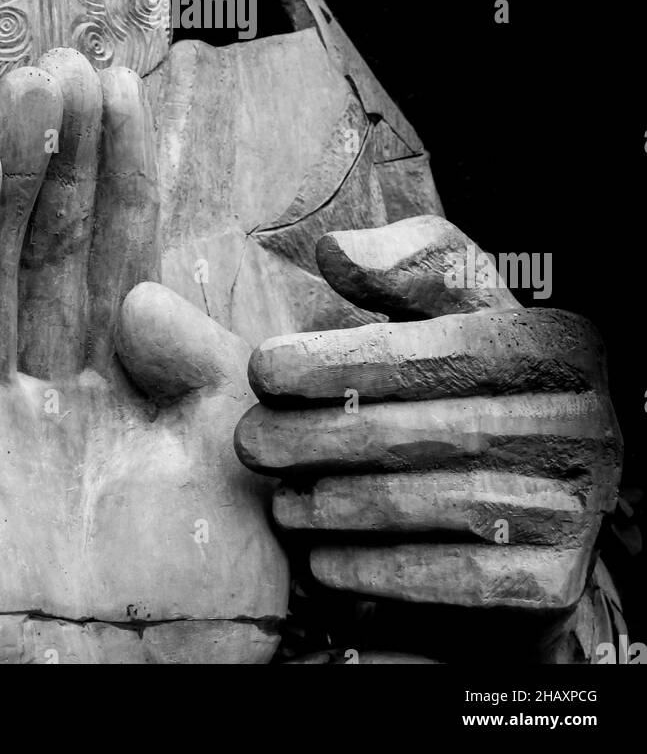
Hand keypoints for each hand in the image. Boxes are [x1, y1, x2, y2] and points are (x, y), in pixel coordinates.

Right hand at [0, 49, 287, 663]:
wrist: (98, 695)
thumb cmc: (177, 605)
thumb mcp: (229, 463)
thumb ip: (206, 366)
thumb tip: (147, 297)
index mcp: (124, 391)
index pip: (120, 257)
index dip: (123, 177)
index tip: (131, 94)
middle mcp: (50, 382)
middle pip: (53, 244)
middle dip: (69, 154)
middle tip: (78, 65)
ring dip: (14, 167)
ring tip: (36, 84)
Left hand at [235, 215, 620, 619]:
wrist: (548, 484)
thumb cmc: (482, 369)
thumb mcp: (460, 301)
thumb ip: (406, 265)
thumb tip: (335, 251)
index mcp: (557, 343)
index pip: (434, 351)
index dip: (338, 359)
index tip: (261, 369)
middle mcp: (580, 421)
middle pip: (424, 431)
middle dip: (319, 436)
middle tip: (250, 443)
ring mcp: (572, 504)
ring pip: (429, 505)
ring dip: (335, 506)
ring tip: (278, 500)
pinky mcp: (554, 577)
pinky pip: (453, 580)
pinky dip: (378, 572)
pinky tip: (321, 560)